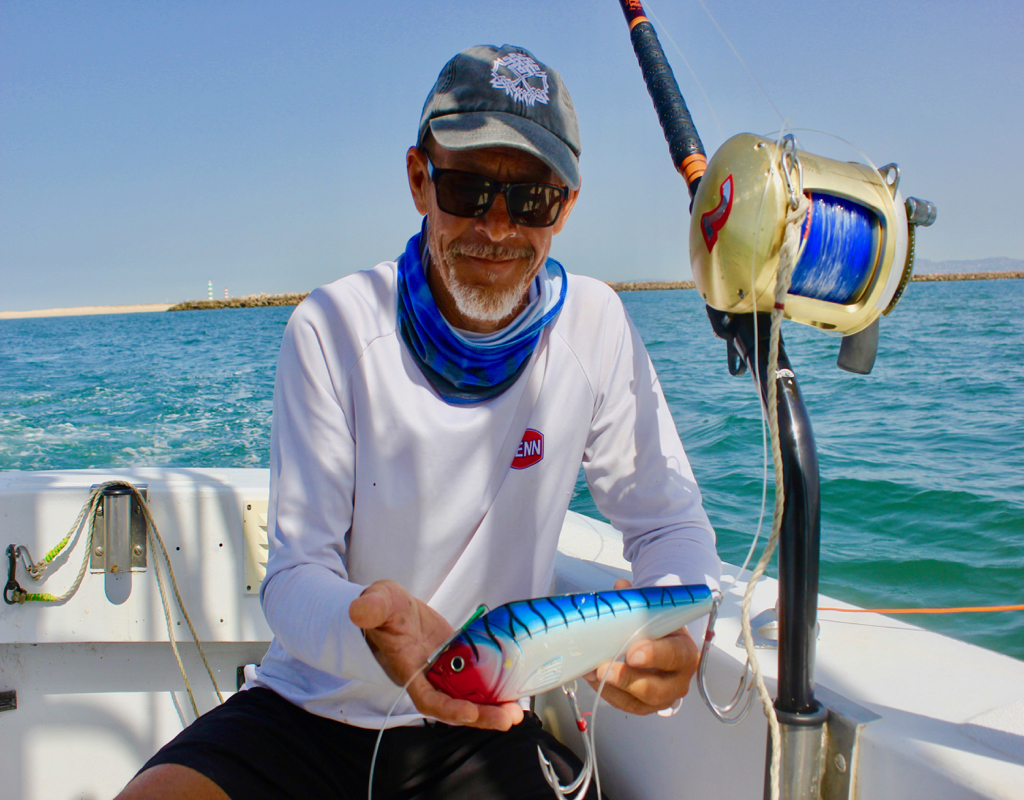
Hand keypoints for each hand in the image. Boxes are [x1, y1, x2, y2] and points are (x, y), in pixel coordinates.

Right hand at [349, 580, 523, 730]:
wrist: (394, 608)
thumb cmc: (383, 608)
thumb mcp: (378, 601)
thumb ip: (371, 607)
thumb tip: (359, 609)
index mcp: (409, 670)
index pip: (427, 698)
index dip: (447, 708)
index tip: (469, 713)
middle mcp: (429, 677)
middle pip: (456, 705)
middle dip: (482, 715)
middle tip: (509, 718)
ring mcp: (445, 671)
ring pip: (470, 697)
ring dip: (493, 706)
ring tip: (517, 710)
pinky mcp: (459, 662)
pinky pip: (478, 680)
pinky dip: (496, 687)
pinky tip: (516, 689)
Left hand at [582, 579, 699, 714]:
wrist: (664, 645)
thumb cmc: (661, 629)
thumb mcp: (656, 612)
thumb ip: (640, 601)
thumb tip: (621, 587)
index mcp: (686, 652)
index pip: (674, 656)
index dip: (654, 655)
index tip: (633, 652)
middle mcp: (678, 680)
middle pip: (656, 688)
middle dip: (627, 679)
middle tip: (604, 669)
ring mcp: (663, 698)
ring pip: (639, 702)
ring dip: (612, 689)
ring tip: (592, 673)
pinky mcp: (645, 707)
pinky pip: (625, 705)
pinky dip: (606, 693)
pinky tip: (591, 678)